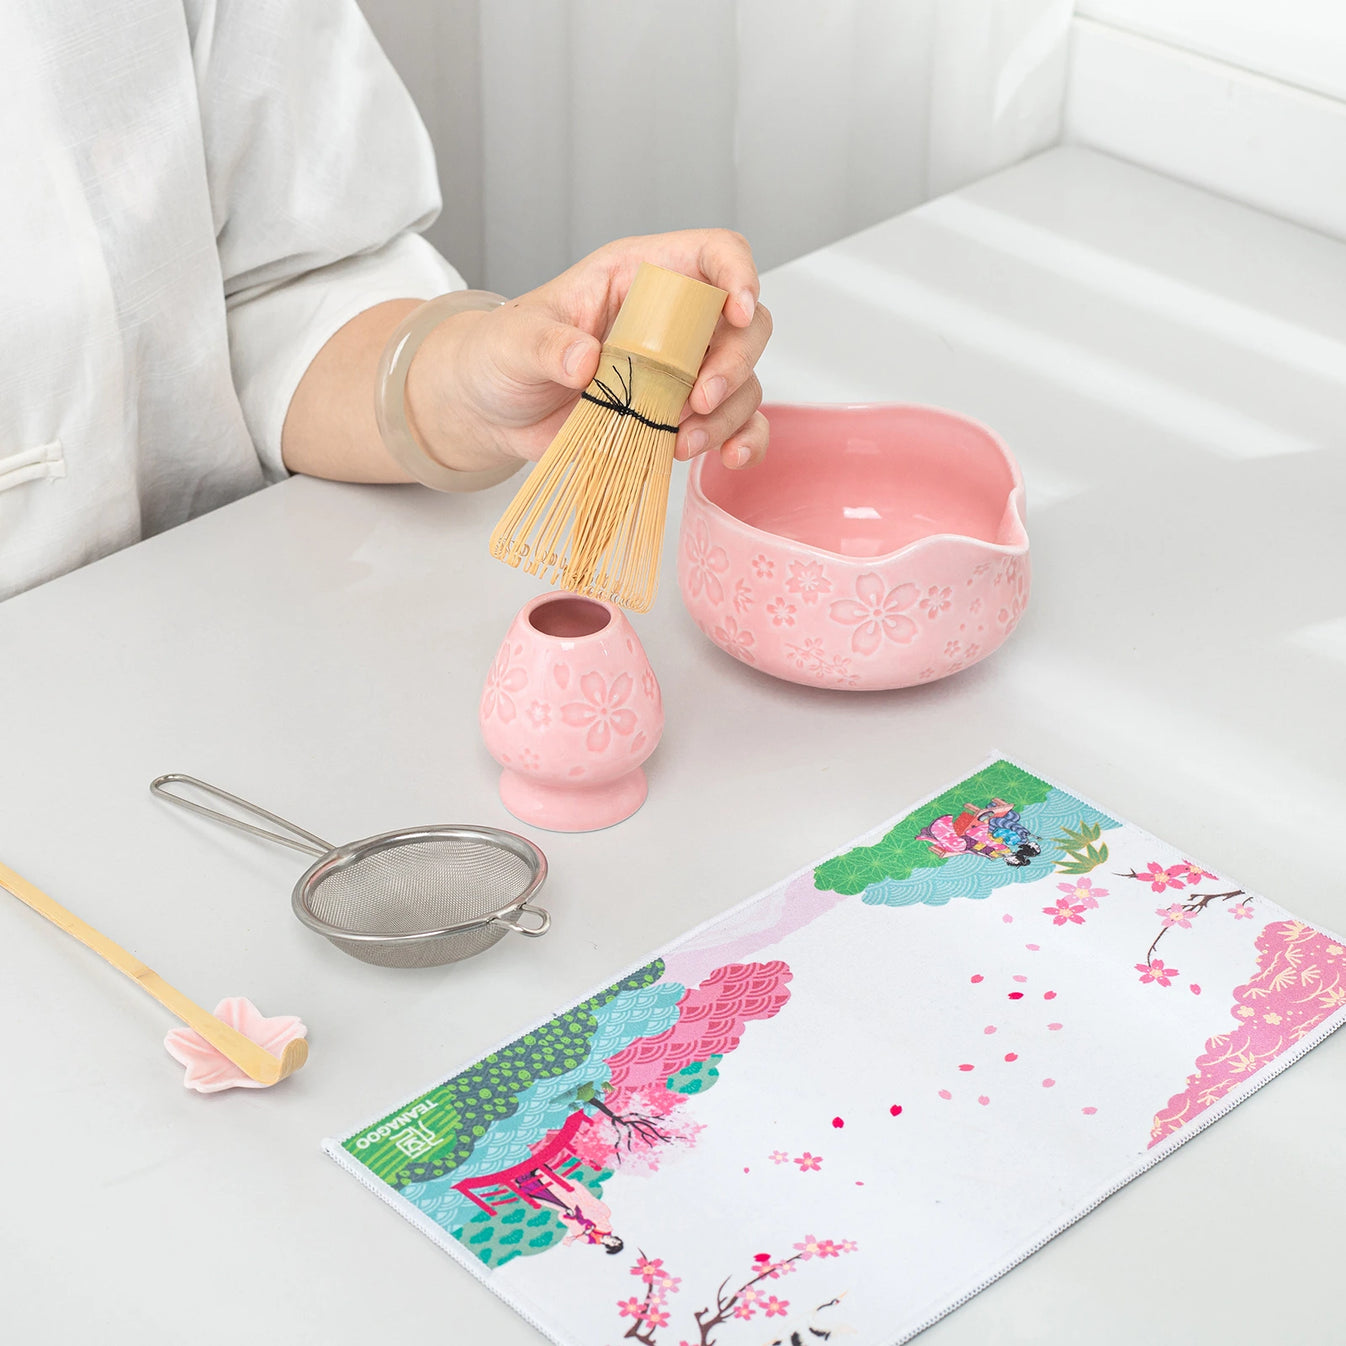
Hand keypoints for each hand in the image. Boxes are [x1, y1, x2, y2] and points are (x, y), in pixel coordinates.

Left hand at [407, 229, 771, 472]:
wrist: (492, 412)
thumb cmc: (502, 356)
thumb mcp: (513, 342)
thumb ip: (546, 346)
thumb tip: (584, 359)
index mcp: (639, 277)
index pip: (713, 254)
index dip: (737, 274)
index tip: (737, 310)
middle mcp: (671, 321)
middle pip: (744, 324)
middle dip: (734, 362)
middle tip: (699, 399)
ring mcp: (680, 371)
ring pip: (743, 381)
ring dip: (729, 414)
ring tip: (683, 441)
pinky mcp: (679, 417)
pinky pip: (734, 425)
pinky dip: (742, 440)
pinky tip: (728, 458)